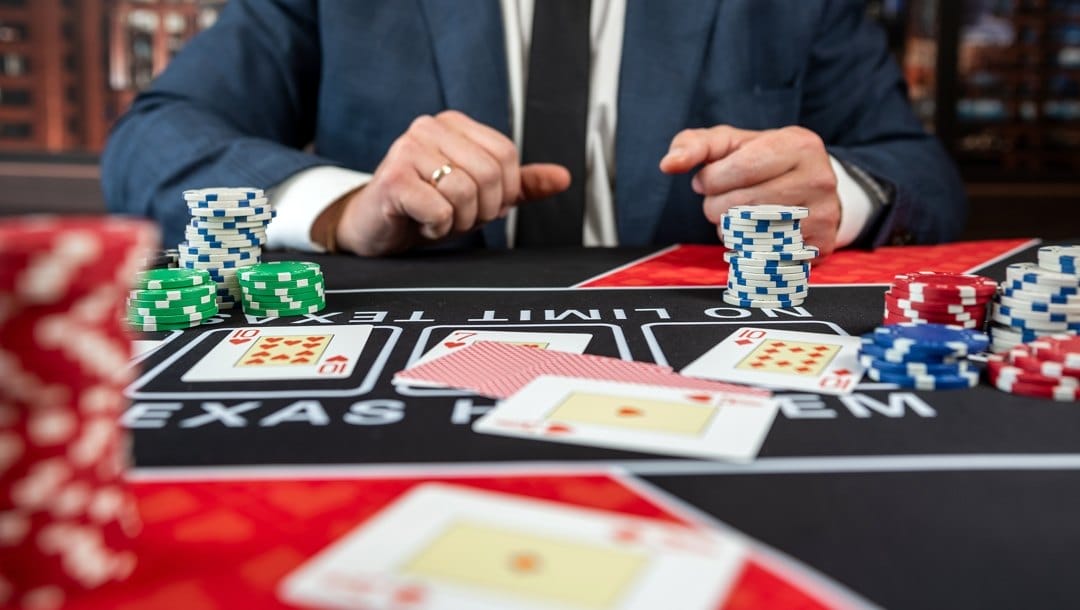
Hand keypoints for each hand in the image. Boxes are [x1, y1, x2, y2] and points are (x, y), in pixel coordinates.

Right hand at [333, 110, 569, 255]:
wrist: (374, 228)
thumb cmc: (422, 208)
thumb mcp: (477, 195)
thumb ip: (518, 185)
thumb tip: (562, 178)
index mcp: (454, 124)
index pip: (507, 154)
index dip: (503, 191)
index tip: (479, 203)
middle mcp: (430, 128)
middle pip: (490, 174)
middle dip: (481, 209)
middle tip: (455, 215)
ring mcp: (408, 149)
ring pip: (467, 193)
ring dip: (457, 221)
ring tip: (435, 217)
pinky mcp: (393, 178)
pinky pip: (440, 210)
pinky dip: (437, 228)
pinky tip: (420, 222)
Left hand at [659, 125, 841, 257]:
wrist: (812, 186)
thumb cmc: (762, 160)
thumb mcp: (731, 143)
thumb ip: (695, 146)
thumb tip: (668, 165)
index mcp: (798, 145)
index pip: (736, 170)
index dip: (711, 180)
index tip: (709, 179)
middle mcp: (819, 178)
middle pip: (740, 206)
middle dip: (716, 206)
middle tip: (722, 200)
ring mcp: (823, 215)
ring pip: (751, 235)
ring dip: (729, 229)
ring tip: (736, 216)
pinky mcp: (820, 246)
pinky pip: (765, 257)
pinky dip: (748, 249)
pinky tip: (753, 233)